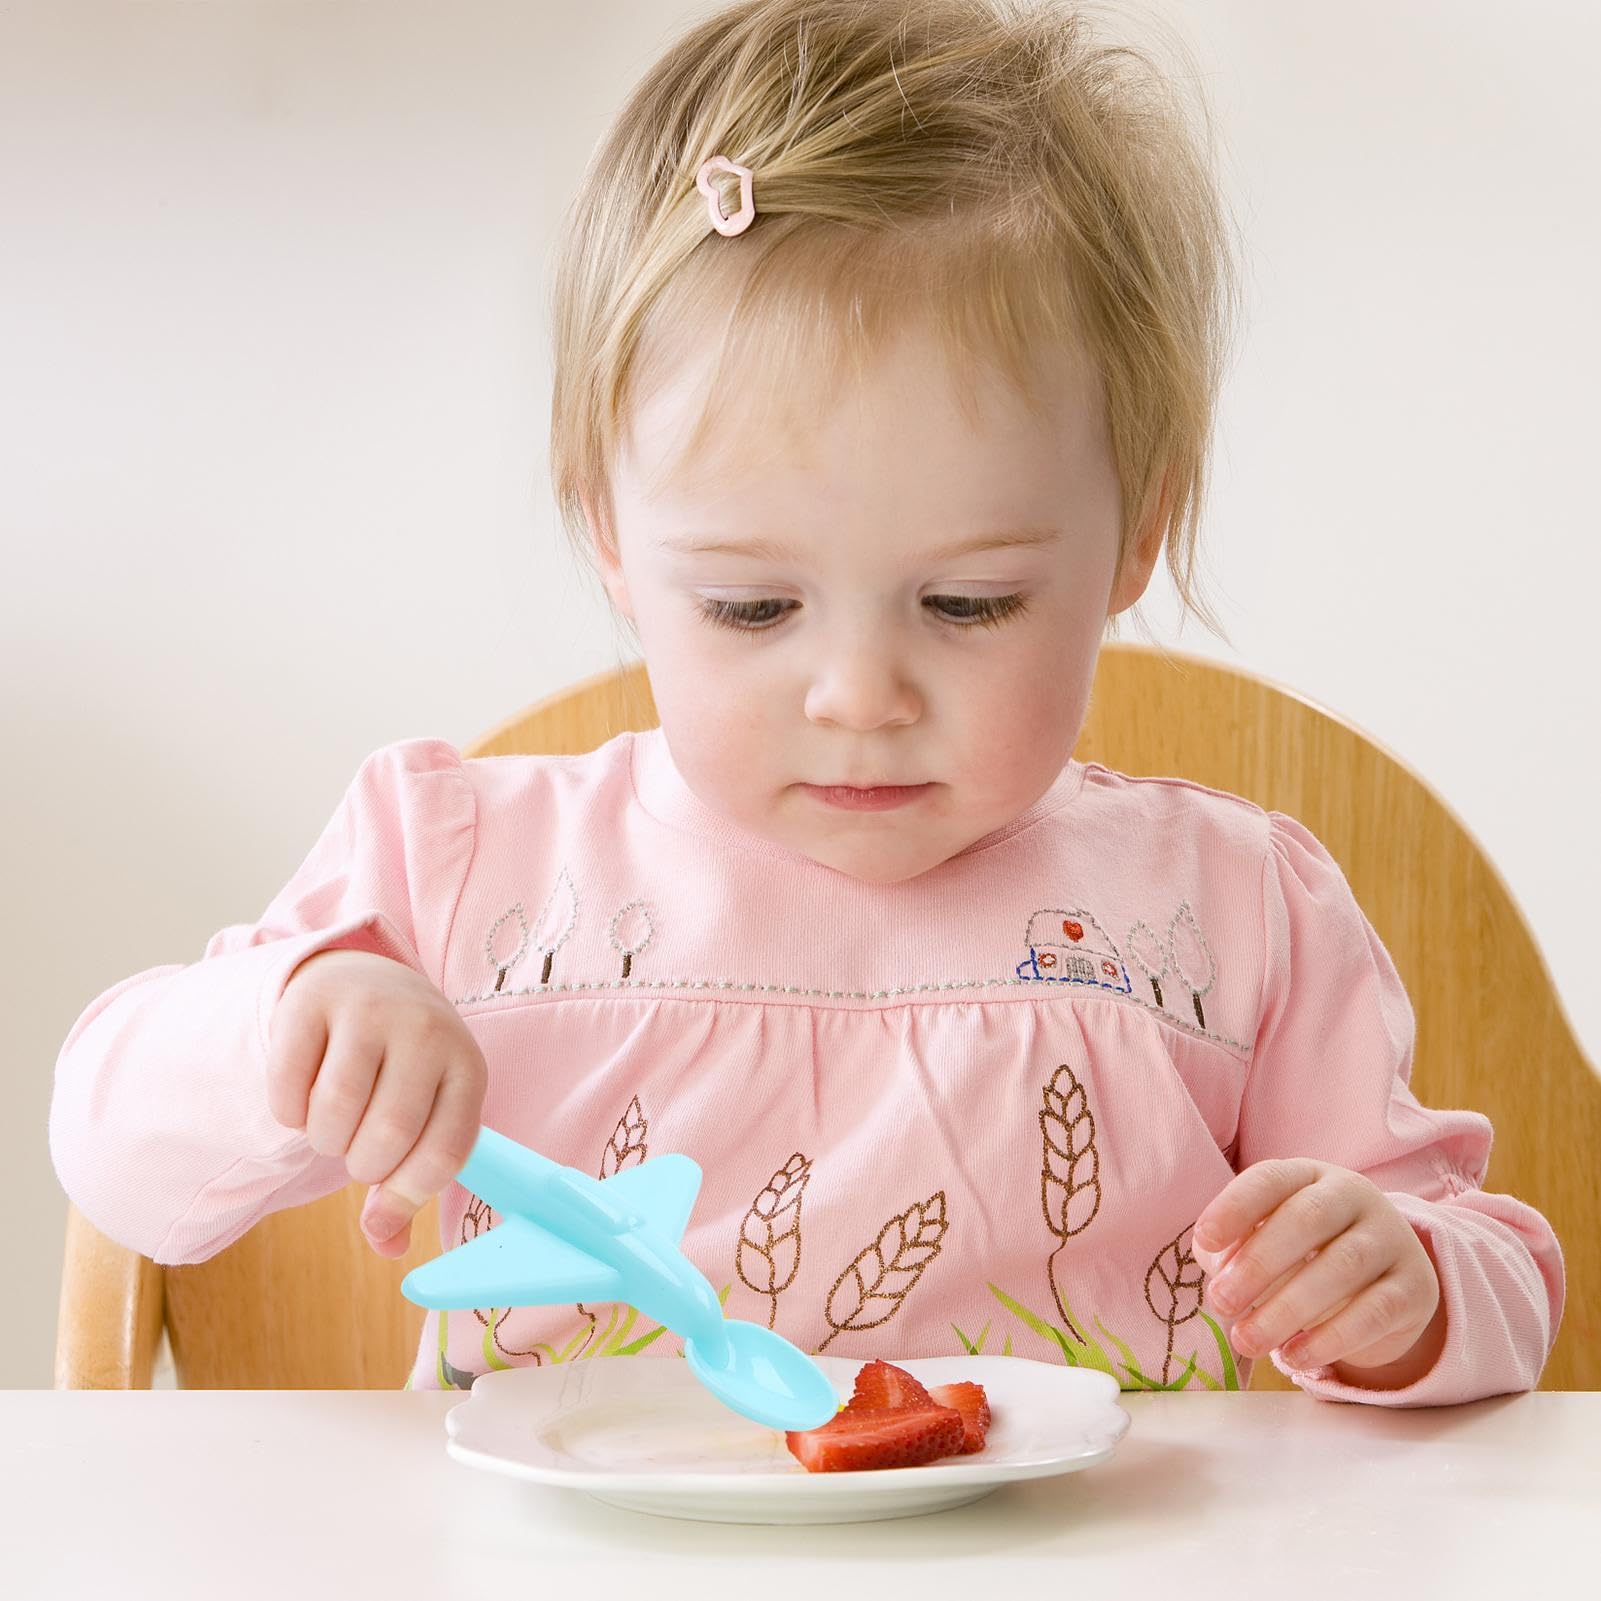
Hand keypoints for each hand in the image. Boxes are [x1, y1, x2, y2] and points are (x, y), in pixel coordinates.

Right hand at [267, 948, 487, 1257]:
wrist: (367, 983)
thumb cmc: (402, 1069)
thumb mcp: (426, 1116)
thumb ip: (408, 1183)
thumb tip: (387, 1245)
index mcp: (467, 1068)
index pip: (444, 1153)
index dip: (405, 1193)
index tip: (381, 1196)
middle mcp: (427, 1031)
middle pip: (387, 1134)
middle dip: (361, 1164)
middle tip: (356, 1149)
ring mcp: (371, 1010)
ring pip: (335, 1111)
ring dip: (323, 1140)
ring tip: (332, 1126)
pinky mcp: (314, 1002)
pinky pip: (288, 1086)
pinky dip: (288, 1113)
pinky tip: (302, 1100)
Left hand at [1192, 1158, 1445, 1384]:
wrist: (1383, 1282)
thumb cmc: (1303, 1254)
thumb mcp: (1265, 1240)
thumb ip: (1233, 1249)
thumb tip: (1218, 1269)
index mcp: (1308, 1175)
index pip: (1270, 1179)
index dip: (1235, 1206)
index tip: (1205, 1240)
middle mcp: (1354, 1196)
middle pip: (1308, 1218)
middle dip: (1259, 1262)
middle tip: (1221, 1302)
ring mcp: (1391, 1238)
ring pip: (1342, 1266)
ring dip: (1287, 1308)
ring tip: (1247, 1340)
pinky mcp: (1415, 1287)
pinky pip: (1374, 1311)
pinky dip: (1330, 1338)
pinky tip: (1293, 1357)